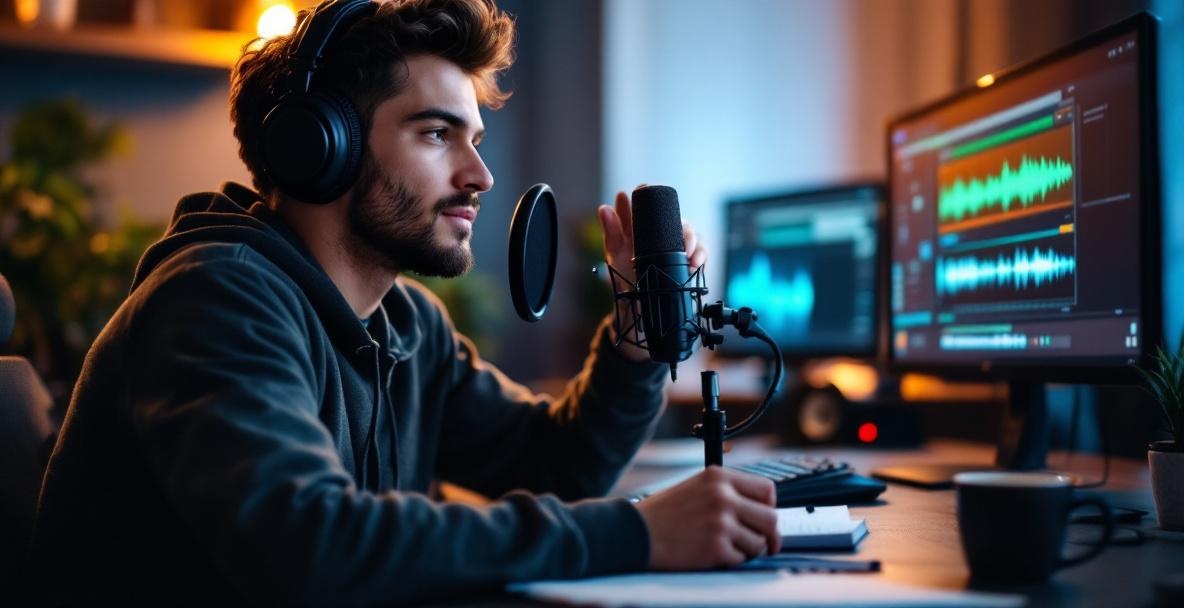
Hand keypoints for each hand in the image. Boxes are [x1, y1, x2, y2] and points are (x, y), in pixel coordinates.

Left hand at [598, 189, 708, 361]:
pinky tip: (694, 261)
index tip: (643, 188)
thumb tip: (603, 208)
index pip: (644, 205)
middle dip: (679, 221)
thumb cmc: (625, 280)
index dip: (644, 193)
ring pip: (691, 232)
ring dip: (692, 238)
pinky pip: (701, 252)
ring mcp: (675, 248)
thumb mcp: (615, 257)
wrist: (638, 310)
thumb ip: (611, 233)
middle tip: (678, 229)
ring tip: (687, 249)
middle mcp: (660, 236)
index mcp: (641, 231)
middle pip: (676, 217)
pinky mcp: (687, 262)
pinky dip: (701, 254)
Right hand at [634, 466, 779, 569]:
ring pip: (759, 542)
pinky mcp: (715, 547)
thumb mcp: (696, 487)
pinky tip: (712, 554)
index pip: (767, 489)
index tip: (763, 518)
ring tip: (728, 547)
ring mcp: (720, 522)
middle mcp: (723, 496)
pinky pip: (741, 559)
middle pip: (771, 518)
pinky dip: (730, 561)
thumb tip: (759, 511)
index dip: (769, 507)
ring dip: (748, 550)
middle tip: (765, 544)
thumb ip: (727, 492)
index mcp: (719, 477)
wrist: (636, 533)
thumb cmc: (664, 514)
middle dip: (769, 535)